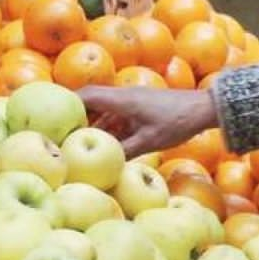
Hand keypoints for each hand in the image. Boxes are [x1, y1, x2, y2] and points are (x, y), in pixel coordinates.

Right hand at [79, 86, 218, 156]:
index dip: (67, 105)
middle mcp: (124, 96)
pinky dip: (110, 127)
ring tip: (83, 143)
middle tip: (65, 135)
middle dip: (78, 117)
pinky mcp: (142, 107)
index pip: (86, 96)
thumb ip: (123, 151)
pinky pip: (118, 115)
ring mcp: (133, 101)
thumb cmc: (178, 122)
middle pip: (92, 102)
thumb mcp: (149, 141)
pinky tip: (108, 143)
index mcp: (121, 99)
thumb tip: (101, 164)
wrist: (204, 109)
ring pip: (105, 110)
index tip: (54, 118)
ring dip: (95, 124)